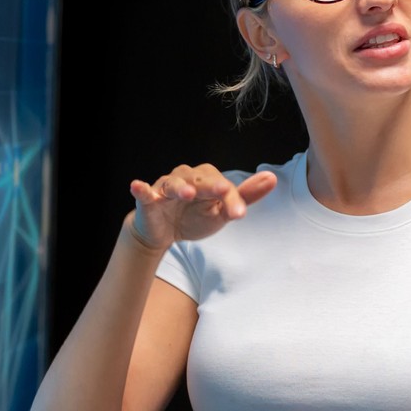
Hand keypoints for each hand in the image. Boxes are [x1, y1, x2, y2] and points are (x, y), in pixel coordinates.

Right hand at [127, 165, 275, 251]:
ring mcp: (166, 188)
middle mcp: (187, 179)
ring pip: (173, 183)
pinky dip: (141, 189)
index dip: (232, 199)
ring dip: (180, 187)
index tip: (239, 215)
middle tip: (223, 193)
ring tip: (188, 194)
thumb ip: (246, 196)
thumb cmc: (194, 217)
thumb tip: (272, 177)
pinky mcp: (149, 199)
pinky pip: (145, 192)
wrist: (165, 233)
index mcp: (207, 180)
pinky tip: (138, 186)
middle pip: (200, 179)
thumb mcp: (222, 211)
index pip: (222, 185)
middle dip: (211, 188)